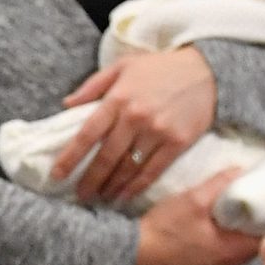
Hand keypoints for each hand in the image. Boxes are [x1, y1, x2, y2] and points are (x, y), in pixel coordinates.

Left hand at [55, 47, 217, 204]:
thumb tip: (66, 105)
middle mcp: (135, 118)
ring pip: (127, 168)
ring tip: (99, 198)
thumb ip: (93, 85)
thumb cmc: (160, 68)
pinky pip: (152, 171)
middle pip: (106, 157)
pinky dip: (136, 187)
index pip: (87, 134)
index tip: (57, 174)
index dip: (70, 157)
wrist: (207, 71)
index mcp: (118, 99)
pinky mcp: (177, 143)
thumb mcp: (122, 66)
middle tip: (79, 195)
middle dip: (89, 180)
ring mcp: (157, 132)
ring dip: (111, 187)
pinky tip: (124, 196)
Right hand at [132, 170, 257, 264]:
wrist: (132, 253)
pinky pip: (221, 259)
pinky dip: (222, 245)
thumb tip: (241, 170)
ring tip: (232, 215)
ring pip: (236, 253)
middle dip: (254, 225)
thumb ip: (220, 184)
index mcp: (232, 251)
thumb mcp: (193, 198)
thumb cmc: (164, 227)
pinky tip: (211, 232)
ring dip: (237, 236)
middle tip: (251, 204)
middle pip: (253, 245)